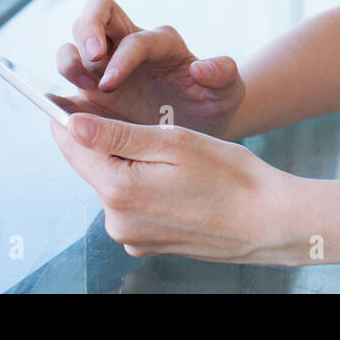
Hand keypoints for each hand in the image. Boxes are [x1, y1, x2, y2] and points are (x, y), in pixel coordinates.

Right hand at [50, 0, 245, 139]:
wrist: (199, 131)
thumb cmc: (214, 105)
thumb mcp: (230, 91)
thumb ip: (225, 74)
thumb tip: (200, 67)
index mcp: (161, 43)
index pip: (135, 37)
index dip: (121, 56)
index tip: (112, 83)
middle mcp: (128, 47)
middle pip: (96, 13)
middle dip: (87, 29)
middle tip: (90, 60)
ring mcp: (106, 70)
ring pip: (74, 44)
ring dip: (69, 59)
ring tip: (81, 85)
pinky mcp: (91, 97)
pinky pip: (65, 87)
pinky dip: (55, 95)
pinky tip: (56, 110)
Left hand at [50, 113, 298, 264]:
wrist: (269, 222)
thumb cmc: (230, 176)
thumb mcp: (175, 142)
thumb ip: (118, 134)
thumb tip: (72, 123)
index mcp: (120, 191)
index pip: (73, 147)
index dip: (70, 117)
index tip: (73, 95)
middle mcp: (117, 221)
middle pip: (93, 167)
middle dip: (110, 142)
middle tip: (149, 124)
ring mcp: (131, 237)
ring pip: (114, 185)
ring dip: (131, 164)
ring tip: (173, 156)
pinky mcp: (147, 244)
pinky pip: (132, 206)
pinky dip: (146, 187)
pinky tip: (179, 181)